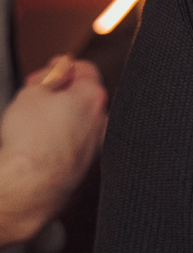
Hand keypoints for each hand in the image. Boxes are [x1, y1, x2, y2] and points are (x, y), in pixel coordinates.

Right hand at [0, 57, 106, 245]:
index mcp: (92, 98)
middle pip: (85, 96)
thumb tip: (58, 70)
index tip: (51, 68)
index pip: (85, 69)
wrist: (30, 186)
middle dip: (62, 92)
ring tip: (34, 122)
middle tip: (36, 95)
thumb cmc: (30, 142)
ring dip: (62, 116)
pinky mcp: (86, 166)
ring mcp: (96, 146)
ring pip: (81, 121)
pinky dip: (62, 138)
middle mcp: (102, 122)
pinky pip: (76, 143)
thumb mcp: (30, 94)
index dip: (64, 66)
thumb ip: (48, 76)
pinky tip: (41, 144)